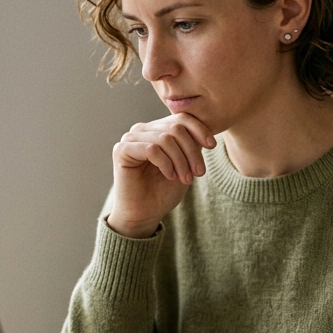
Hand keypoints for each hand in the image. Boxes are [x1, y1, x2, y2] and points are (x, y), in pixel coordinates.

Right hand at [107, 114, 215, 238]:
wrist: (144, 214)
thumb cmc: (163, 191)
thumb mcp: (185, 164)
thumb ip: (191, 145)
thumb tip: (205, 130)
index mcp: (157, 129)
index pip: (181, 118)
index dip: (199, 129)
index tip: (211, 146)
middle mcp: (142, 130)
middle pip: (175, 128)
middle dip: (191, 151)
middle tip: (199, 173)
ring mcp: (130, 138)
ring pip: (165, 139)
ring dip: (180, 161)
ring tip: (185, 178)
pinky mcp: (121, 150)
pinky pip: (151, 149)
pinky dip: (166, 163)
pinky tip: (170, 176)